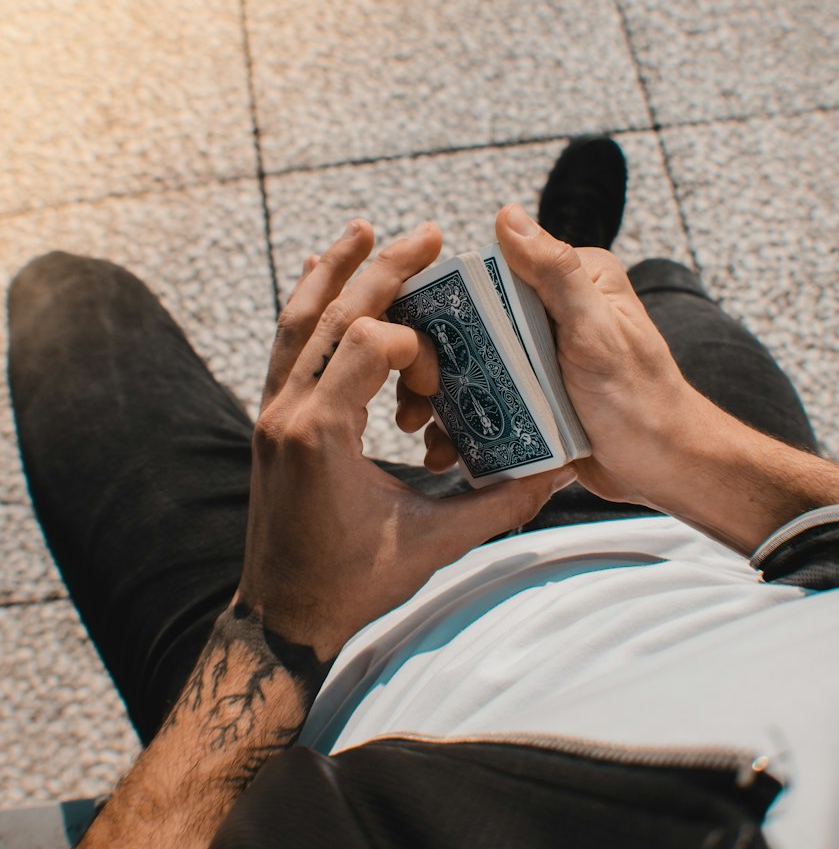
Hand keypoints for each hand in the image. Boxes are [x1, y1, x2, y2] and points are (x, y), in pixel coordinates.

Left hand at [238, 220, 573, 659]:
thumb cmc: (352, 585)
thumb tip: (557, 471)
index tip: (439, 389)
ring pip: (297, 320)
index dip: (415, 348)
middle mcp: (287, 411)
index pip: (366, 342)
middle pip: (330, 312)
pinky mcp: (271, 420)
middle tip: (428, 234)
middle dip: (382, 270)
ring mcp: (271, 413)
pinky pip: (287, 346)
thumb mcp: (433, 545)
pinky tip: (325, 281)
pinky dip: (310, 307)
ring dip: (334, 272)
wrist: (281, 616)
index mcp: (320, 434)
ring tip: (365, 232)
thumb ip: (497, 504)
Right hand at [399, 205, 702, 507]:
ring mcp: (544, 358)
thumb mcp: (595, 329)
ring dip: (444, 398)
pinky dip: (465, 424)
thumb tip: (508, 216)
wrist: (666, 468)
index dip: (450, 305)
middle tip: (410, 397)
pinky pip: (491, 403)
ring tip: (419, 428)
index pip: (494, 275)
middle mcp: (556, 313)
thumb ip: (555, 273)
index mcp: (574, 281)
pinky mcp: (538, 399)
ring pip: (477, 367)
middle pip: (476, 325)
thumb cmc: (640, 397)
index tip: (417, 341)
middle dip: (436, 361)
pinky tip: (444, 447)